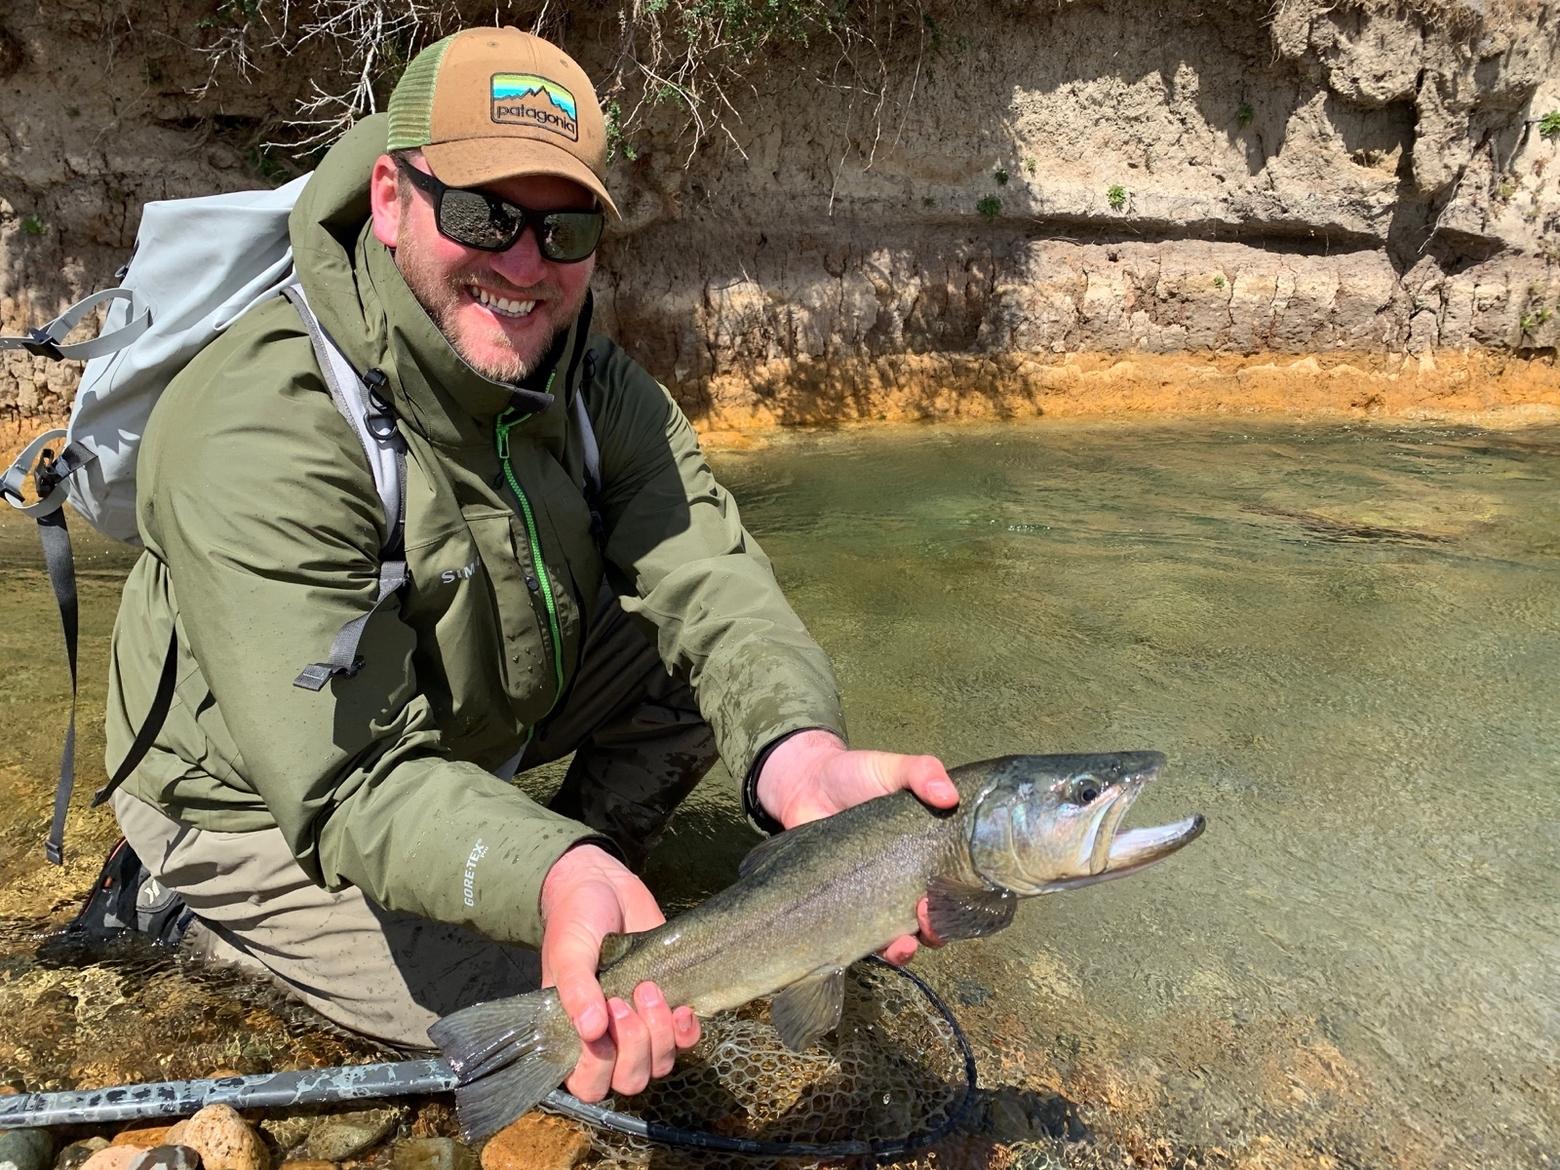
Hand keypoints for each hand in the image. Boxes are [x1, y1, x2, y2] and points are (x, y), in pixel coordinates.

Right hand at [539, 843, 700, 1100]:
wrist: (605, 886)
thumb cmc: (575, 922)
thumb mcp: (568, 952)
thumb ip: (575, 990)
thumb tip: (590, 1031)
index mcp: (572, 1037)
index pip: (587, 1083)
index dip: (600, 1065)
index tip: (609, 1014)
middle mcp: (608, 1041)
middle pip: (629, 1080)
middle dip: (636, 1046)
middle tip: (632, 996)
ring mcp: (641, 1028)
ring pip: (659, 1065)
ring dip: (661, 1034)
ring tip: (651, 988)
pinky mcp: (669, 1009)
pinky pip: (685, 1042)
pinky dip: (686, 1031)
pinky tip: (683, 1007)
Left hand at [755, 730, 957, 963]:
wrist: (804, 785)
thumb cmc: (855, 775)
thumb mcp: (893, 768)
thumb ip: (923, 772)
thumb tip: (949, 796)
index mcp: (930, 851)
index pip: (962, 884)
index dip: (969, 897)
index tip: (962, 896)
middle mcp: (910, 880)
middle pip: (939, 918)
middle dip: (941, 928)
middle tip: (929, 916)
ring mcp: (879, 897)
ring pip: (906, 936)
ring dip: (911, 946)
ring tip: (906, 942)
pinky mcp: (848, 908)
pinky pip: (867, 940)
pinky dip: (879, 950)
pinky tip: (883, 946)